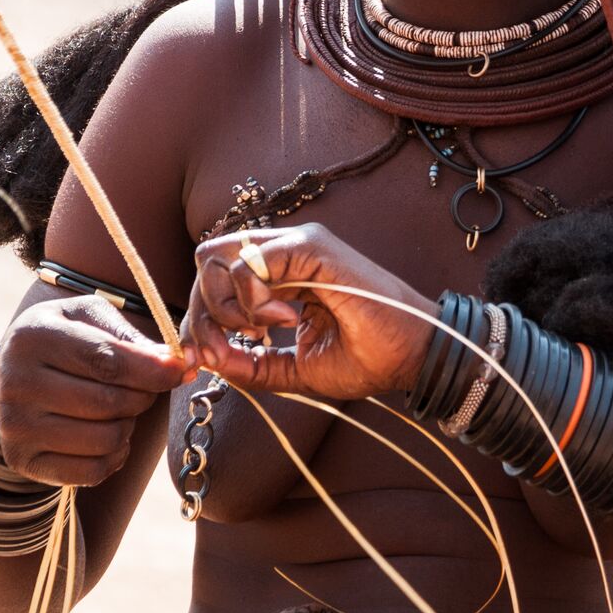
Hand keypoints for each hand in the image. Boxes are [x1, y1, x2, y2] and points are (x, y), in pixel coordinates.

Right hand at [0, 294, 194, 486]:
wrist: (15, 372)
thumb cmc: (67, 337)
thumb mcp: (92, 319)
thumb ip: (132, 337)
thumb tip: (181, 362)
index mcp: (33, 337)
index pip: (105, 361)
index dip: (152, 370)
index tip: (182, 370)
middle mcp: (15, 384)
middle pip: (108, 403)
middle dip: (143, 397)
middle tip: (145, 388)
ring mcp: (15, 427)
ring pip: (105, 439)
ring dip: (128, 426)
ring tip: (120, 409)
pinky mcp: (22, 460)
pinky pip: (91, 471)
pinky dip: (115, 456)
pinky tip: (108, 435)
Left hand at [183, 222, 440, 400]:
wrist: (412, 357)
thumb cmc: (366, 357)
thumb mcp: (293, 369)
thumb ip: (250, 364)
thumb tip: (207, 360)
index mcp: (279, 273)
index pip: (215, 275)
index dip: (200, 316)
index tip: (212, 357)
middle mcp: (284, 250)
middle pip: (206, 263)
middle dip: (202, 314)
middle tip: (223, 351)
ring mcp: (297, 243)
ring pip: (218, 259)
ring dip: (225, 308)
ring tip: (264, 333)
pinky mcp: (311, 247)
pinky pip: (250, 263)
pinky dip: (252, 300)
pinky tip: (284, 321)